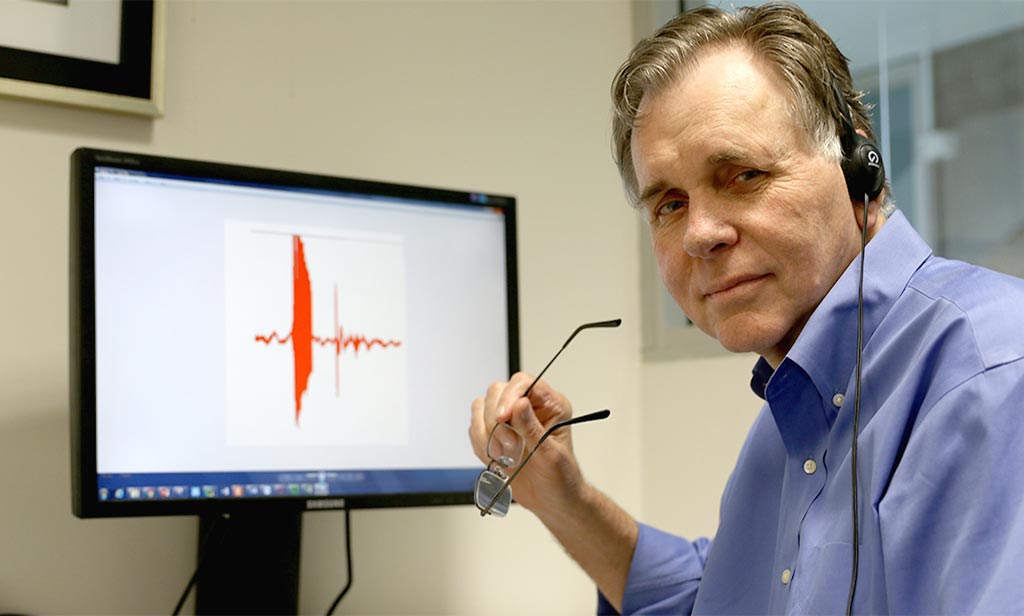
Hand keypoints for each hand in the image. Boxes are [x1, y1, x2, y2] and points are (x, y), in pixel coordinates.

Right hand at [469, 372, 585, 514]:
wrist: (551, 501)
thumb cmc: (560, 478)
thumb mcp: (550, 455)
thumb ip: (532, 428)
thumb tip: (519, 403)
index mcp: (550, 404)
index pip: (522, 382)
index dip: (509, 396)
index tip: (503, 418)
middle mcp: (528, 407)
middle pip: (497, 391)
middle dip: (497, 421)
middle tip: (510, 446)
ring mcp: (509, 419)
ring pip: (481, 408)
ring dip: (488, 435)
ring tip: (506, 456)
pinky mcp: (494, 433)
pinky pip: (474, 428)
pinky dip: (481, 445)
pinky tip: (498, 459)